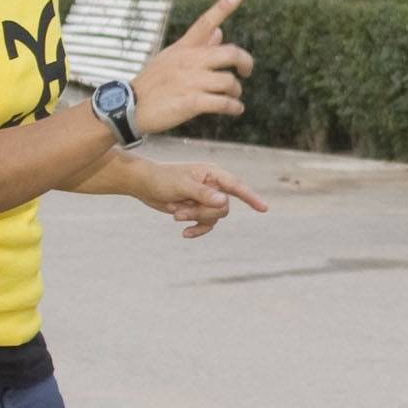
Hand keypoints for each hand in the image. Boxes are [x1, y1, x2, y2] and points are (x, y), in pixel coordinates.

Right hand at [132, 0, 253, 134]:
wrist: (131, 106)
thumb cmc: (154, 82)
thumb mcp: (172, 58)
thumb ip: (199, 46)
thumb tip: (220, 31)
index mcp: (184, 48)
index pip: (205, 23)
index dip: (222, 8)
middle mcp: (189, 61)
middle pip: (230, 53)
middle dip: (245, 62)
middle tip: (246, 71)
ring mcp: (190, 81)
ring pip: (229, 81)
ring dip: (236, 91)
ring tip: (233, 97)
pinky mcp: (191, 102)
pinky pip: (223, 103)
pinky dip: (234, 107)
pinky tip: (235, 109)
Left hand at [133, 159, 267, 237]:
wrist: (144, 185)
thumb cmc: (161, 179)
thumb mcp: (181, 186)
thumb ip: (203, 194)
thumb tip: (224, 202)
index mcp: (212, 173)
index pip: (236, 186)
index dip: (251, 197)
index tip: (264, 208)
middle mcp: (213, 186)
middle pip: (222, 208)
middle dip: (201, 214)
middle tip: (179, 212)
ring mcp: (206, 199)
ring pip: (214, 217)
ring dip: (194, 218)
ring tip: (175, 214)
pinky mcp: (198, 210)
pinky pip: (207, 225)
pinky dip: (196, 229)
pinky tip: (184, 233)